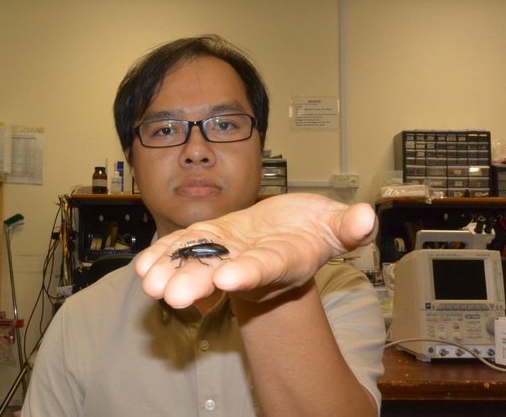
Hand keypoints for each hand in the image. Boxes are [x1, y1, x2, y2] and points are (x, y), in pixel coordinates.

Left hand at [135, 193, 376, 307]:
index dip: (249, 272)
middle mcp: (250, 261)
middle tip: (173, 295)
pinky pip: (184, 248)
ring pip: (197, 263)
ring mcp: (226, 252)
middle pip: (223, 273)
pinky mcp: (209, 240)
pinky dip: (165, 254)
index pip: (266, 266)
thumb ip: (348, 226)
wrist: (287, 233)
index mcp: (284, 258)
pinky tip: (144, 264)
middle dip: (198, 283)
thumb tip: (367, 216)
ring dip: (172, 272)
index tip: (229, 278)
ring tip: (149, 281)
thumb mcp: (335, 225)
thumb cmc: (313, 229)